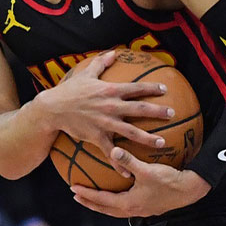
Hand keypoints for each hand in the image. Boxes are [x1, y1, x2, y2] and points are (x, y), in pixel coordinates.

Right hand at [32, 51, 174, 156]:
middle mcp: (110, 106)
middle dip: (157, 111)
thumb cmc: (69, 91)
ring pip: (131, 132)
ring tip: (163, 142)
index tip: (165, 88)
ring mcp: (104, 123)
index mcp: (109, 90)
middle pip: (139, 109)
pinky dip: (120, 163)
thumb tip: (113, 53)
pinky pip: (111, 152)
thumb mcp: (85, 73)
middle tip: (172, 113)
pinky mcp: (96, 137)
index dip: (151, 88)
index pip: (135, 88)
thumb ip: (101, 63)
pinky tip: (128, 172)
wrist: (52, 109)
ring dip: (148, 138)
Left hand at [71, 147, 210, 216]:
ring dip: (101, 202)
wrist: (190, 190)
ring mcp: (140, 209)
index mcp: (129, 203)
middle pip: (105, 208)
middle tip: (76, 194)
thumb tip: (113, 150)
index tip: (73, 188)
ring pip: (114, 208)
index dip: (86, 194)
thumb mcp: (147, 170)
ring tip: (92, 195)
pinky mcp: (147, 206)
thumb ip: (129, 161)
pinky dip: (114, 199)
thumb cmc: (169, 181)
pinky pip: (124, 204)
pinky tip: (117, 190)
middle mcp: (132, 209)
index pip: (101, 200)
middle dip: (90, 201)